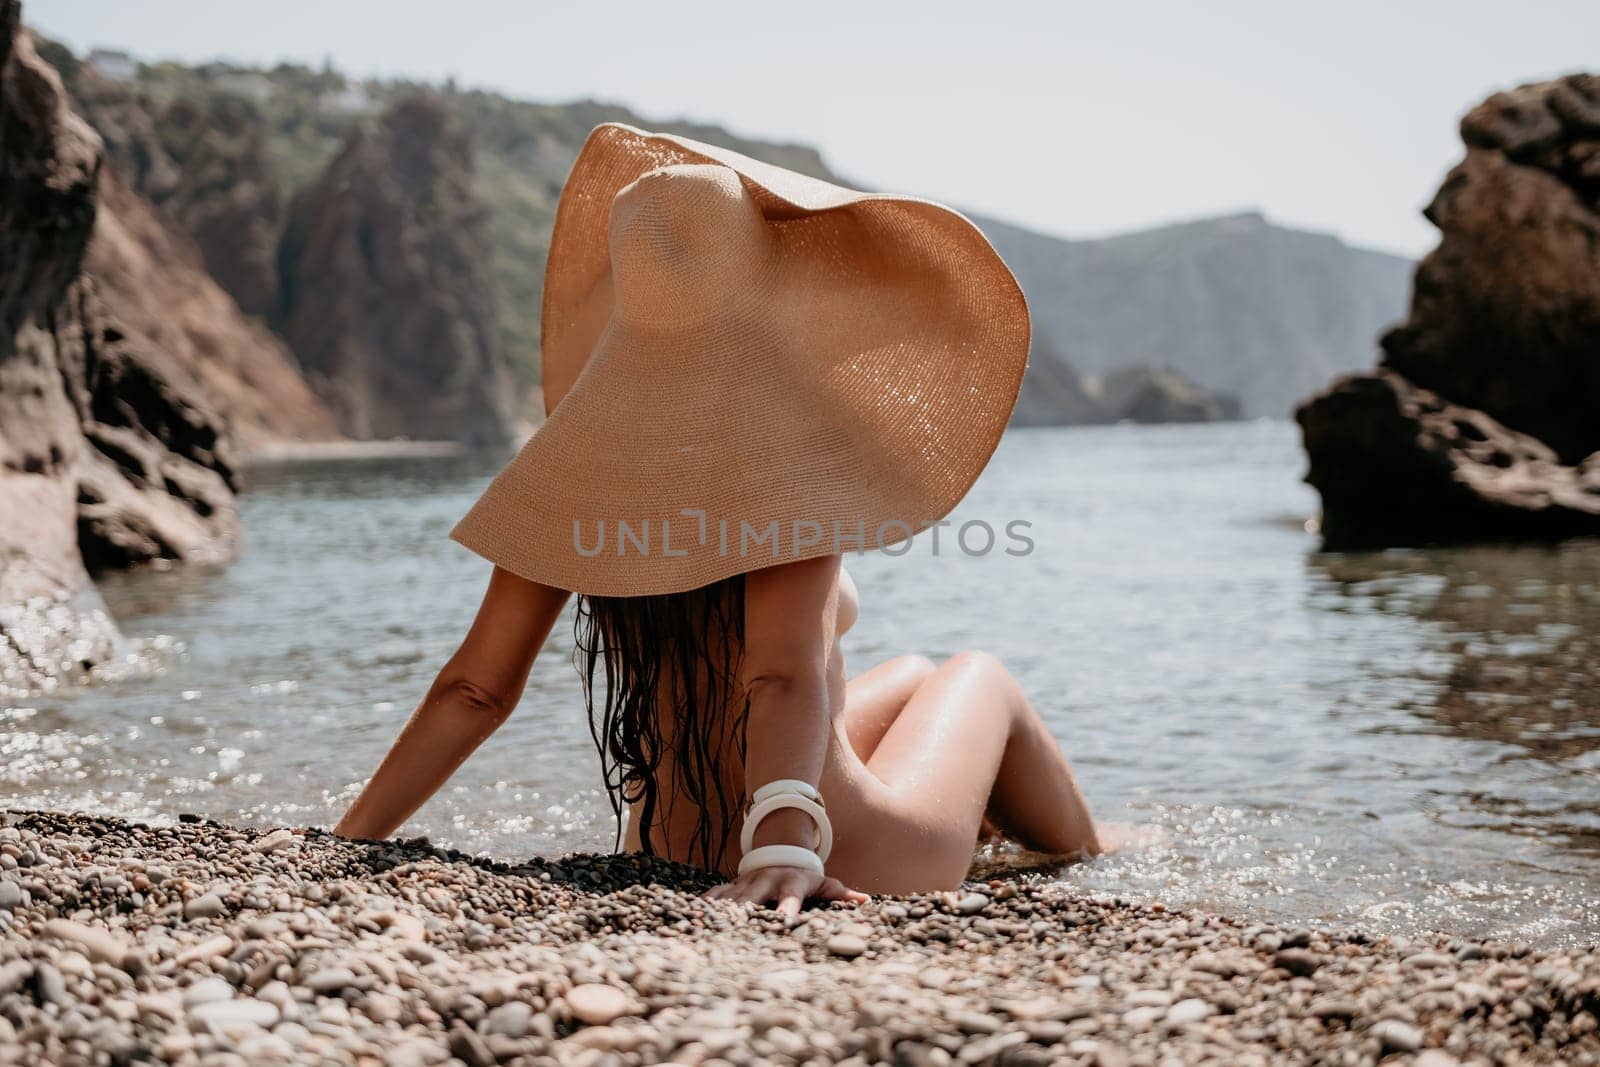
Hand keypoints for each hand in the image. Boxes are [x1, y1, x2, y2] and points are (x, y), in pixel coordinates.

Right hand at [704, 865, 867, 916]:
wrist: (782, 849)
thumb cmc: (806, 875)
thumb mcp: (824, 882)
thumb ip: (841, 893)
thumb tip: (865, 901)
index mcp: (791, 882)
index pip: (790, 898)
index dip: (788, 909)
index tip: (784, 922)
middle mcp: (767, 880)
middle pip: (754, 896)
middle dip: (744, 911)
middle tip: (734, 928)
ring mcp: (748, 881)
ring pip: (732, 895)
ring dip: (721, 910)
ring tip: (709, 925)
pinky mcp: (734, 884)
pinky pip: (718, 894)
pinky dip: (706, 905)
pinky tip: (692, 917)